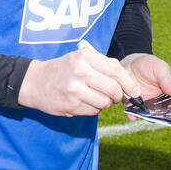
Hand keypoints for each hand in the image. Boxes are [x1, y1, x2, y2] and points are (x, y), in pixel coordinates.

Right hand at [19, 47, 143, 116]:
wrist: (35, 82)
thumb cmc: (64, 68)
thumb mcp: (81, 58)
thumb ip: (104, 65)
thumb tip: (128, 81)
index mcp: (85, 58)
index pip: (116, 71)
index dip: (129, 83)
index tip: (136, 91)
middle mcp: (80, 73)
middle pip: (113, 89)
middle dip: (119, 95)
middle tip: (117, 96)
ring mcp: (75, 91)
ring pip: (105, 103)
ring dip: (106, 103)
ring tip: (98, 97)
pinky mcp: (71, 106)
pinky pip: (94, 111)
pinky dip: (95, 109)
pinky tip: (86, 102)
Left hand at [119, 53, 170, 119]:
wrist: (129, 64)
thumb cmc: (149, 64)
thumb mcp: (160, 68)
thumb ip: (167, 80)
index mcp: (170, 91)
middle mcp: (159, 101)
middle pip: (163, 112)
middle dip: (162, 116)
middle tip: (161, 117)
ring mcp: (146, 104)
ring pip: (148, 115)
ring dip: (147, 117)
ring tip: (145, 116)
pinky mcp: (133, 104)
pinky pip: (133, 112)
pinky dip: (132, 115)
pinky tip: (132, 115)